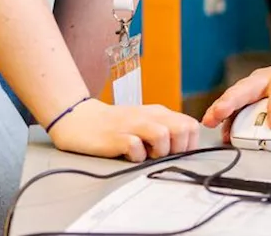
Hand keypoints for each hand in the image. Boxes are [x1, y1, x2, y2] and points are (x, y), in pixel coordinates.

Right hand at [47, 99, 200, 161]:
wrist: (79, 119)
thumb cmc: (115, 125)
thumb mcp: (145, 123)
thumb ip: (164, 131)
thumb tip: (184, 148)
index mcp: (159, 113)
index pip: (191, 126)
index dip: (189, 143)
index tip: (177, 153)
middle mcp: (150, 116)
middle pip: (183, 129)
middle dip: (179, 148)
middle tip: (162, 155)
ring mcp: (133, 125)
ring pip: (164, 135)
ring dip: (159, 152)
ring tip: (145, 155)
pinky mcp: (116, 137)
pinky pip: (136, 148)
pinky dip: (136, 156)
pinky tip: (128, 155)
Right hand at [201, 65, 270, 143]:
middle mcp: (266, 79)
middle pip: (247, 87)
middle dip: (232, 100)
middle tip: (219, 113)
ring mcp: (252, 88)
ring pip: (235, 96)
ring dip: (220, 109)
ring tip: (209, 121)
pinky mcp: (244, 100)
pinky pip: (232, 110)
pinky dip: (224, 120)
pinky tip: (219, 131)